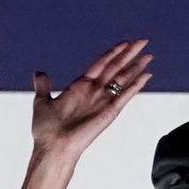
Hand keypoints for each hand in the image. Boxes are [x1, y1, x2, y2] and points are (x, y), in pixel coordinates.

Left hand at [31, 39, 152, 162]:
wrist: (53, 147)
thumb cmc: (47, 129)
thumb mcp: (42, 102)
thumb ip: (44, 86)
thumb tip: (39, 73)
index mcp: (80, 87)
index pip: (101, 64)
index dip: (113, 52)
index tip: (125, 42)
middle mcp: (95, 92)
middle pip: (116, 67)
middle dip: (130, 53)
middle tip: (143, 41)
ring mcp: (103, 101)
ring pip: (123, 78)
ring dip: (136, 66)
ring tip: (149, 56)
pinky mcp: (109, 112)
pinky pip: (125, 95)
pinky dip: (136, 85)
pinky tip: (147, 76)